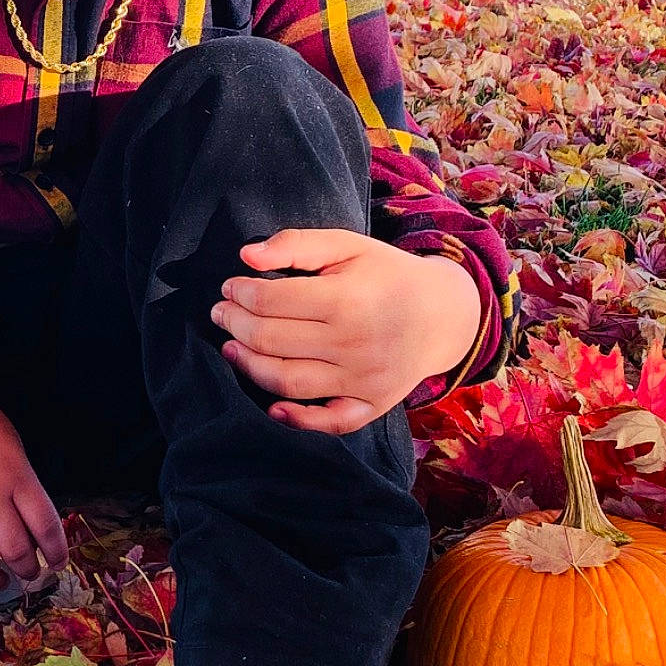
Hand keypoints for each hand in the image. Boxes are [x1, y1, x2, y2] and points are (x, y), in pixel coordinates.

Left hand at [210, 230, 482, 435]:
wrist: (444, 314)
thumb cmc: (386, 275)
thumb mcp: (347, 245)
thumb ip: (296, 244)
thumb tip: (246, 256)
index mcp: (347, 299)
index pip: (271, 300)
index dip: (240, 293)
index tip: (230, 287)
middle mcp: (354, 343)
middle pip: (271, 340)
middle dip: (235, 324)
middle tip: (221, 314)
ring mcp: (364, 379)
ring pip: (287, 381)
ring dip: (248, 366)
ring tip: (231, 348)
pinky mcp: (373, 404)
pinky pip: (330, 422)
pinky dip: (298, 420)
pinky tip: (272, 408)